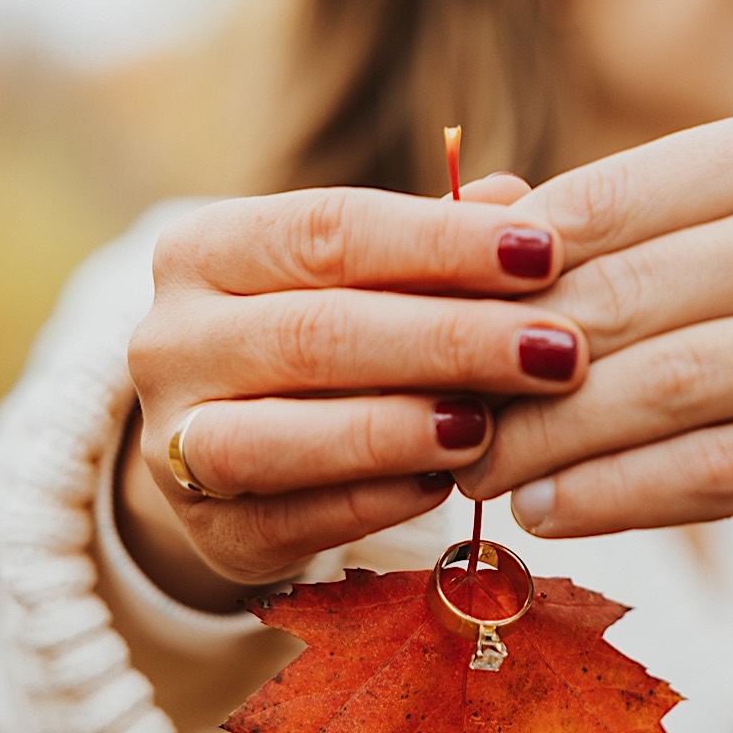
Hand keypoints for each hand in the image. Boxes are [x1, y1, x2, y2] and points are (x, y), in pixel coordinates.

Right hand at [122, 176, 587, 607]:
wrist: (234, 451)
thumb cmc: (328, 337)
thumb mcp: (365, 277)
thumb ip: (434, 244)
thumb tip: (521, 200)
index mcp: (207, 250)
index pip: (329, 229)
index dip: (442, 242)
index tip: (547, 253)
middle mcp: (172, 340)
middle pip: (316, 332)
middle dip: (450, 341)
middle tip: (560, 350)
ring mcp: (174, 444)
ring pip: (279, 436)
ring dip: (396, 430)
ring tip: (489, 426)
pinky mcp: (210, 532)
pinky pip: (293, 520)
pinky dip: (375, 502)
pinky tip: (448, 483)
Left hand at [455, 104, 732, 552]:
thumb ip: (630, 216)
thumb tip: (478, 212)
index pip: (609, 202)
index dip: (502, 274)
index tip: (435, 329)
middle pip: (630, 302)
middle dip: (512, 370)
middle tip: (440, 416)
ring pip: (671, 392)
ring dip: (553, 441)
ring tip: (481, 470)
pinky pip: (726, 472)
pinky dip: (625, 495)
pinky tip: (558, 510)